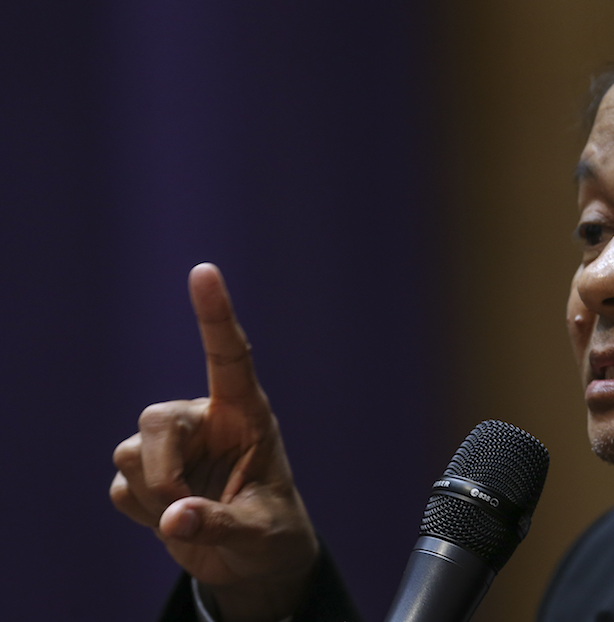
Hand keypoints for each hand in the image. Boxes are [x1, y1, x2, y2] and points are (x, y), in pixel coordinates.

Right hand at [110, 263, 317, 621]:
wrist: (252, 563)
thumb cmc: (272, 535)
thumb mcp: (260, 533)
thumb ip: (221, 523)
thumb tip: (173, 517)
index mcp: (247, 415)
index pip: (229, 356)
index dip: (215, 314)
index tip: (203, 271)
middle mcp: (206, 421)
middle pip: (155, 418)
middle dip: (161, 471)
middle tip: (184, 509)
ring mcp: (174, 447)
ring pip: (131, 454)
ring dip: (155, 496)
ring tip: (194, 514)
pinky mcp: (146, 474)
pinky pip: (121, 487)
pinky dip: (143, 513)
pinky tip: (176, 519)